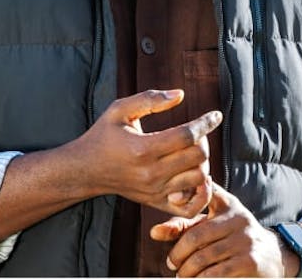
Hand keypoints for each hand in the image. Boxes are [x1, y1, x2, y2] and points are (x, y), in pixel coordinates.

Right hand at [70, 89, 220, 217]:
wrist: (86, 170)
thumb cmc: (104, 135)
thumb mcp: (120, 109)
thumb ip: (150, 99)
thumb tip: (180, 94)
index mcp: (143, 148)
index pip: (187, 136)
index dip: (205, 123)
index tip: (215, 115)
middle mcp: (151, 173)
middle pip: (198, 157)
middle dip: (204, 140)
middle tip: (197, 133)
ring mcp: (155, 191)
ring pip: (199, 178)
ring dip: (203, 162)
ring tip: (193, 152)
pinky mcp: (156, 203)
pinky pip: (190, 207)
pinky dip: (201, 193)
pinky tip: (196, 176)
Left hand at [150, 182, 288, 277]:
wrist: (273, 256)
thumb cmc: (233, 238)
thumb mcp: (214, 224)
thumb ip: (185, 224)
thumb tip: (154, 232)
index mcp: (228, 205)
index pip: (205, 196)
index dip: (186, 197)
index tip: (170, 204)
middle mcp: (238, 219)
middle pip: (196, 236)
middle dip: (178, 254)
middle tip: (172, 265)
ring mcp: (245, 240)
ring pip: (203, 258)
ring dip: (187, 271)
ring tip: (182, 276)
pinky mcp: (249, 261)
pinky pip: (216, 273)